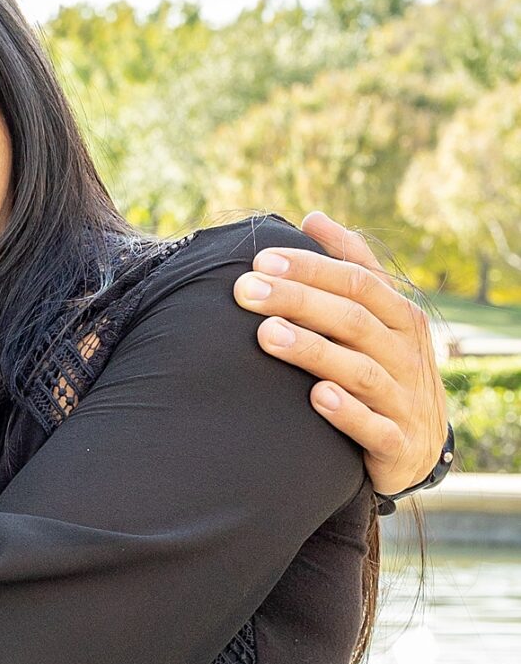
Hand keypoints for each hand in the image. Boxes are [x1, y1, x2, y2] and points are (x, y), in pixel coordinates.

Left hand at [233, 211, 448, 498]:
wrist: (418, 447)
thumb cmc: (387, 368)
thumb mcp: (379, 317)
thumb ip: (352, 267)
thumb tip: (314, 217)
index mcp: (401, 318)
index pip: (358, 282)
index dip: (310, 268)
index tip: (260, 260)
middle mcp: (407, 355)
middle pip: (353, 319)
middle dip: (299, 301)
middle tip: (246, 291)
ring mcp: (405, 400)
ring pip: (360, 370)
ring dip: (313, 351)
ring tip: (267, 335)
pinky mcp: (397, 444)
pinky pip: (374, 427)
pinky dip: (347, 412)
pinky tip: (315, 396)